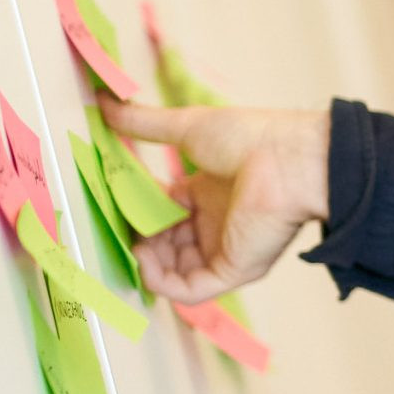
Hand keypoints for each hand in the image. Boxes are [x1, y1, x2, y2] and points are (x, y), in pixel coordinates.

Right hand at [101, 101, 330, 302]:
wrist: (288, 161)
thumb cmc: (249, 140)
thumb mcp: (187, 127)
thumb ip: (144, 122)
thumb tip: (105, 103)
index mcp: (211, 194)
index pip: (166, 214)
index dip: (139, 211)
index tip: (115, 200)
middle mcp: (218, 224)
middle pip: (166, 244)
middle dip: (139, 238)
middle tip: (122, 223)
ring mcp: (225, 250)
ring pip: (173, 270)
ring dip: (146, 260)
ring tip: (132, 239)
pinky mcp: (233, 271)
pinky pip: (188, 290)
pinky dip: (160, 281)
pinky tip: (144, 258)